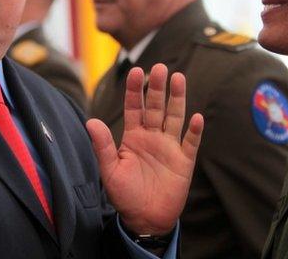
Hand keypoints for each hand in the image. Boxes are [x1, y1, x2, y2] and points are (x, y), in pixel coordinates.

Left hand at [86, 63, 203, 234]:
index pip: (135, 107)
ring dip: (177, 99)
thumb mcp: (110, 171)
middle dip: (158, 88)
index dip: (135, 90)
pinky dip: (194, 131)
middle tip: (160, 67)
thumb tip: (91, 121)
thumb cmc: (125, 195)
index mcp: (133, 137)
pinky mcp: (184, 162)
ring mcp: (169, 148)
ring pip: (175, 118)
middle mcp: (153, 137)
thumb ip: (103, 146)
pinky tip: (196, 118)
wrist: (145, 219)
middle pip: (156, 107)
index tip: (136, 71)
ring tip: (178, 78)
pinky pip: (190, 143)